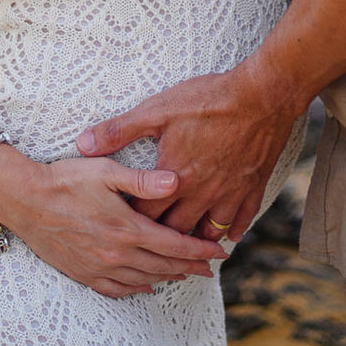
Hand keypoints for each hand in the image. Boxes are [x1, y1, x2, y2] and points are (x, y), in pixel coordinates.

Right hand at [0, 150, 227, 298]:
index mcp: (128, 229)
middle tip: (211, 268)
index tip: (220, 253)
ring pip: (144, 280)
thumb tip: (177, 182)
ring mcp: (99, 268)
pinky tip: (145, 285)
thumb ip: (143, 180)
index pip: (175, 245)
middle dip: (191, 267)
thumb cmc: (66, 180)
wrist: (25, 201)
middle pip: (164, 266)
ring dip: (168, 277)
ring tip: (184, 274)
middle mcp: (117, 255)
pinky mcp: (83, 274)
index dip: (200, 250)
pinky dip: (137, 289)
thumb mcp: (107, 172)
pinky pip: (117, 290)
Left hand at [75, 60, 299, 244]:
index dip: (130, 222)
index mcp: (173, 178)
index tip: (120, 227)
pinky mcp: (252, 187)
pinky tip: (228, 236)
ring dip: (195, 241)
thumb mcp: (157, 109)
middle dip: (160, 241)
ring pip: (208, 232)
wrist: (261, 96)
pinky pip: (241, 220)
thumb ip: (119, 130)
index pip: (145, 215)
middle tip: (148, 247)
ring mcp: (229, 193)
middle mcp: (201, 193)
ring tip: (185, 250)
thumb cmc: (208, 100)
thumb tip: (84, 144)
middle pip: (175, 230)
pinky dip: (232, 231)